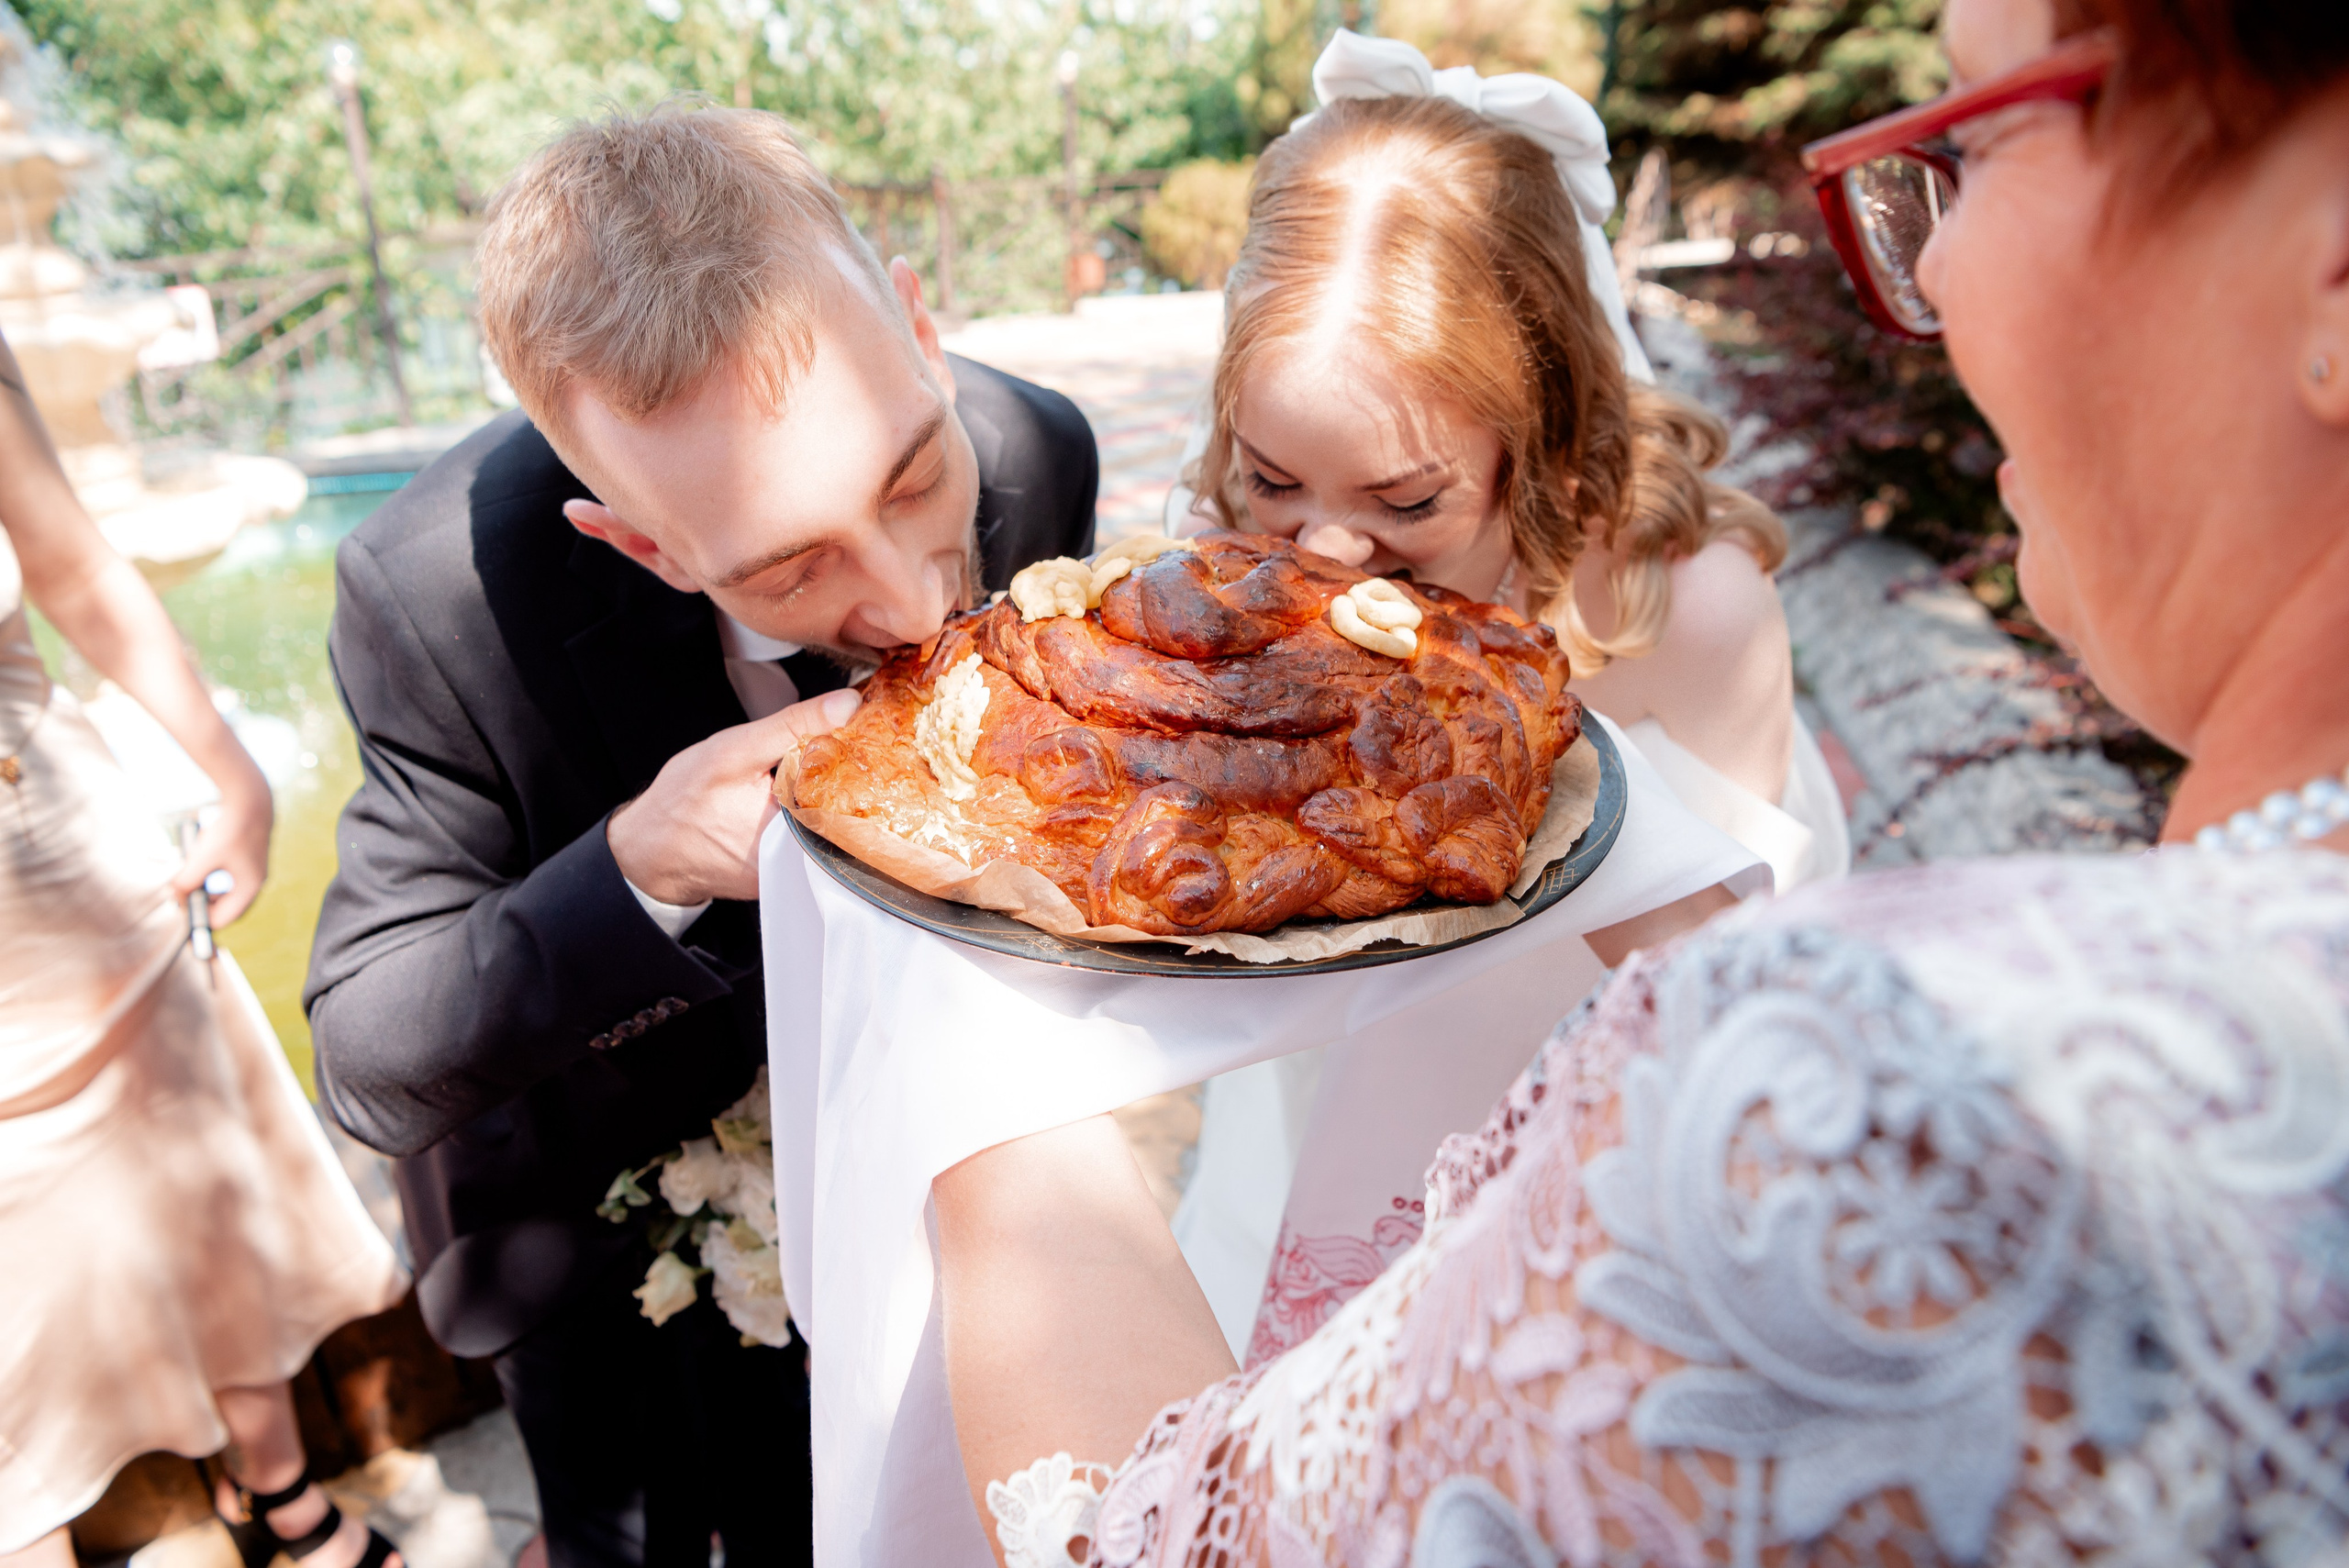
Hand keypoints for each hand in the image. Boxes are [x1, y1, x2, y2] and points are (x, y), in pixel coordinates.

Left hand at [173, 767, 272, 925]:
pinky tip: (198, 860)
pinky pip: (226, 875)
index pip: (224, 917)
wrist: (249, 799)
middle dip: (202, 901)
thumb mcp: (203, 858)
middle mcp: (254, 881)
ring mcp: (252, 869)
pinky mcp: (246, 857)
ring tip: (187, 876)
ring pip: (224, 889)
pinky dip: (210, 873)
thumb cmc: (229, 830)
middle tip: (181, 895)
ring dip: (204, 886)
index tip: (181, 909)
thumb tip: (174, 894)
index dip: (201, 917)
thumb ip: (187, 881)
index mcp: (250, 887)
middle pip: (225, 905)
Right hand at [608, 687, 861, 904]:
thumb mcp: (736, 751)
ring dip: (849, 797)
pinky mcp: (790, 871)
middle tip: (882, 745)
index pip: (860, 800)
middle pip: (856, 817)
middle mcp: (804, 862)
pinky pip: (821, 838)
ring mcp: (798, 871)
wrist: (649, 849)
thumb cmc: (684, 799)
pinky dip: (825, 812)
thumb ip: (793, 726)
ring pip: (840, 828)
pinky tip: (829, 788)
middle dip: (868, 783)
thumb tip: (850, 703)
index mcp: (796, 833)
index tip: (887, 736)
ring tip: (859, 763)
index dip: (876, 767)